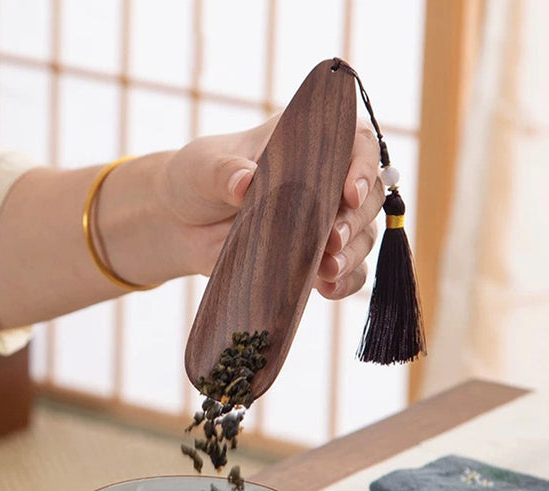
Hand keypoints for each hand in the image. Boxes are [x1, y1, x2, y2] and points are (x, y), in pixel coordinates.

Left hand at [159, 115, 383, 298]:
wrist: (179, 225)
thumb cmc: (196, 180)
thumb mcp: (203, 167)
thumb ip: (225, 172)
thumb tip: (246, 181)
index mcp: (306, 144)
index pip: (356, 144)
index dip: (363, 167)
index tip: (350, 193)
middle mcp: (324, 182)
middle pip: (368, 196)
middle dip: (356, 220)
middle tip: (331, 239)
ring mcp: (321, 223)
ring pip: (362, 237)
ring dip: (352, 254)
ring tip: (327, 268)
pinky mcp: (311, 259)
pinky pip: (347, 273)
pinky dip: (345, 282)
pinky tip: (328, 288)